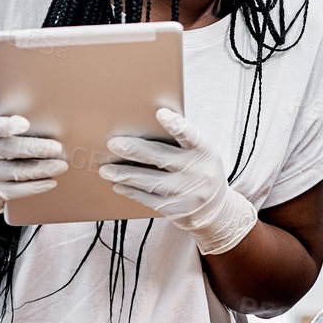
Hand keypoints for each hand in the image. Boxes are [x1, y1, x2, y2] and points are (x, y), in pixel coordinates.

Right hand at [0, 114, 66, 216]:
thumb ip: (10, 122)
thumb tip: (42, 116)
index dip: (4, 126)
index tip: (25, 123)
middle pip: (6, 150)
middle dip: (33, 148)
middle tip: (57, 148)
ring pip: (14, 172)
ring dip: (40, 169)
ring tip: (61, 166)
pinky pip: (15, 191)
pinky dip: (34, 187)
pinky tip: (50, 182)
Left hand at [99, 108, 256, 254]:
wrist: (215, 209)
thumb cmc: (199, 171)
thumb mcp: (200, 154)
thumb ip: (180, 143)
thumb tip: (143, 127)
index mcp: (204, 151)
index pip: (190, 135)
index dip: (175, 125)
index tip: (160, 113)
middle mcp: (198, 172)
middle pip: (162, 158)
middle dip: (135, 150)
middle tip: (113, 144)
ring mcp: (187, 193)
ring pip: (151, 182)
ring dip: (126, 174)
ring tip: (106, 169)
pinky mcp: (176, 209)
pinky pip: (149, 199)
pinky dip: (132, 191)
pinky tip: (118, 184)